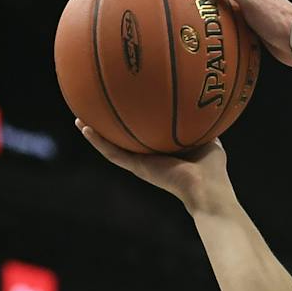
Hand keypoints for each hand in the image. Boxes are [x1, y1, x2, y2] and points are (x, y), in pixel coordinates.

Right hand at [76, 120, 230, 212]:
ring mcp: (140, 164)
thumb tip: (205, 102)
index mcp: (163, 152)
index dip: (133, 121)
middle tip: (94, 109)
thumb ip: (203, 122)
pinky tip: (84, 127)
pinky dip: (97, 141)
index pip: (144, 134)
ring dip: (94, 133)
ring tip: (78, 117)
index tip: (124, 105)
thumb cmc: (213, 169)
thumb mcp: (209, 138)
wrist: (207, 189)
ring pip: (111, 147)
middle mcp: (148, 158)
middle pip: (123, 140)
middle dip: (109, 126)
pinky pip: (112, 153)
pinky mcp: (137, 168)